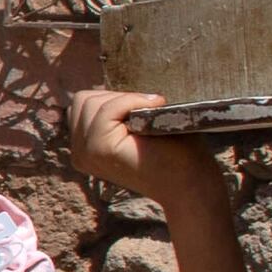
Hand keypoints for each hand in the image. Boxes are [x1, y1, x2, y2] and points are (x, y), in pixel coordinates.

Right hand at [67, 86, 222, 214]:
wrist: (192, 183)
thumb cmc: (175, 153)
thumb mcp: (136, 126)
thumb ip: (114, 112)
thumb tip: (103, 88)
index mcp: (84, 148)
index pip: (82, 104)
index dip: (115, 99)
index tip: (144, 112)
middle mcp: (79, 154)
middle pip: (83, 99)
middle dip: (117, 98)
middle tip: (148, 115)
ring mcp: (86, 153)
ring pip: (92, 101)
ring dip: (126, 101)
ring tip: (150, 119)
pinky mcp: (99, 150)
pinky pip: (106, 108)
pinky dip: (131, 102)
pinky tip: (152, 115)